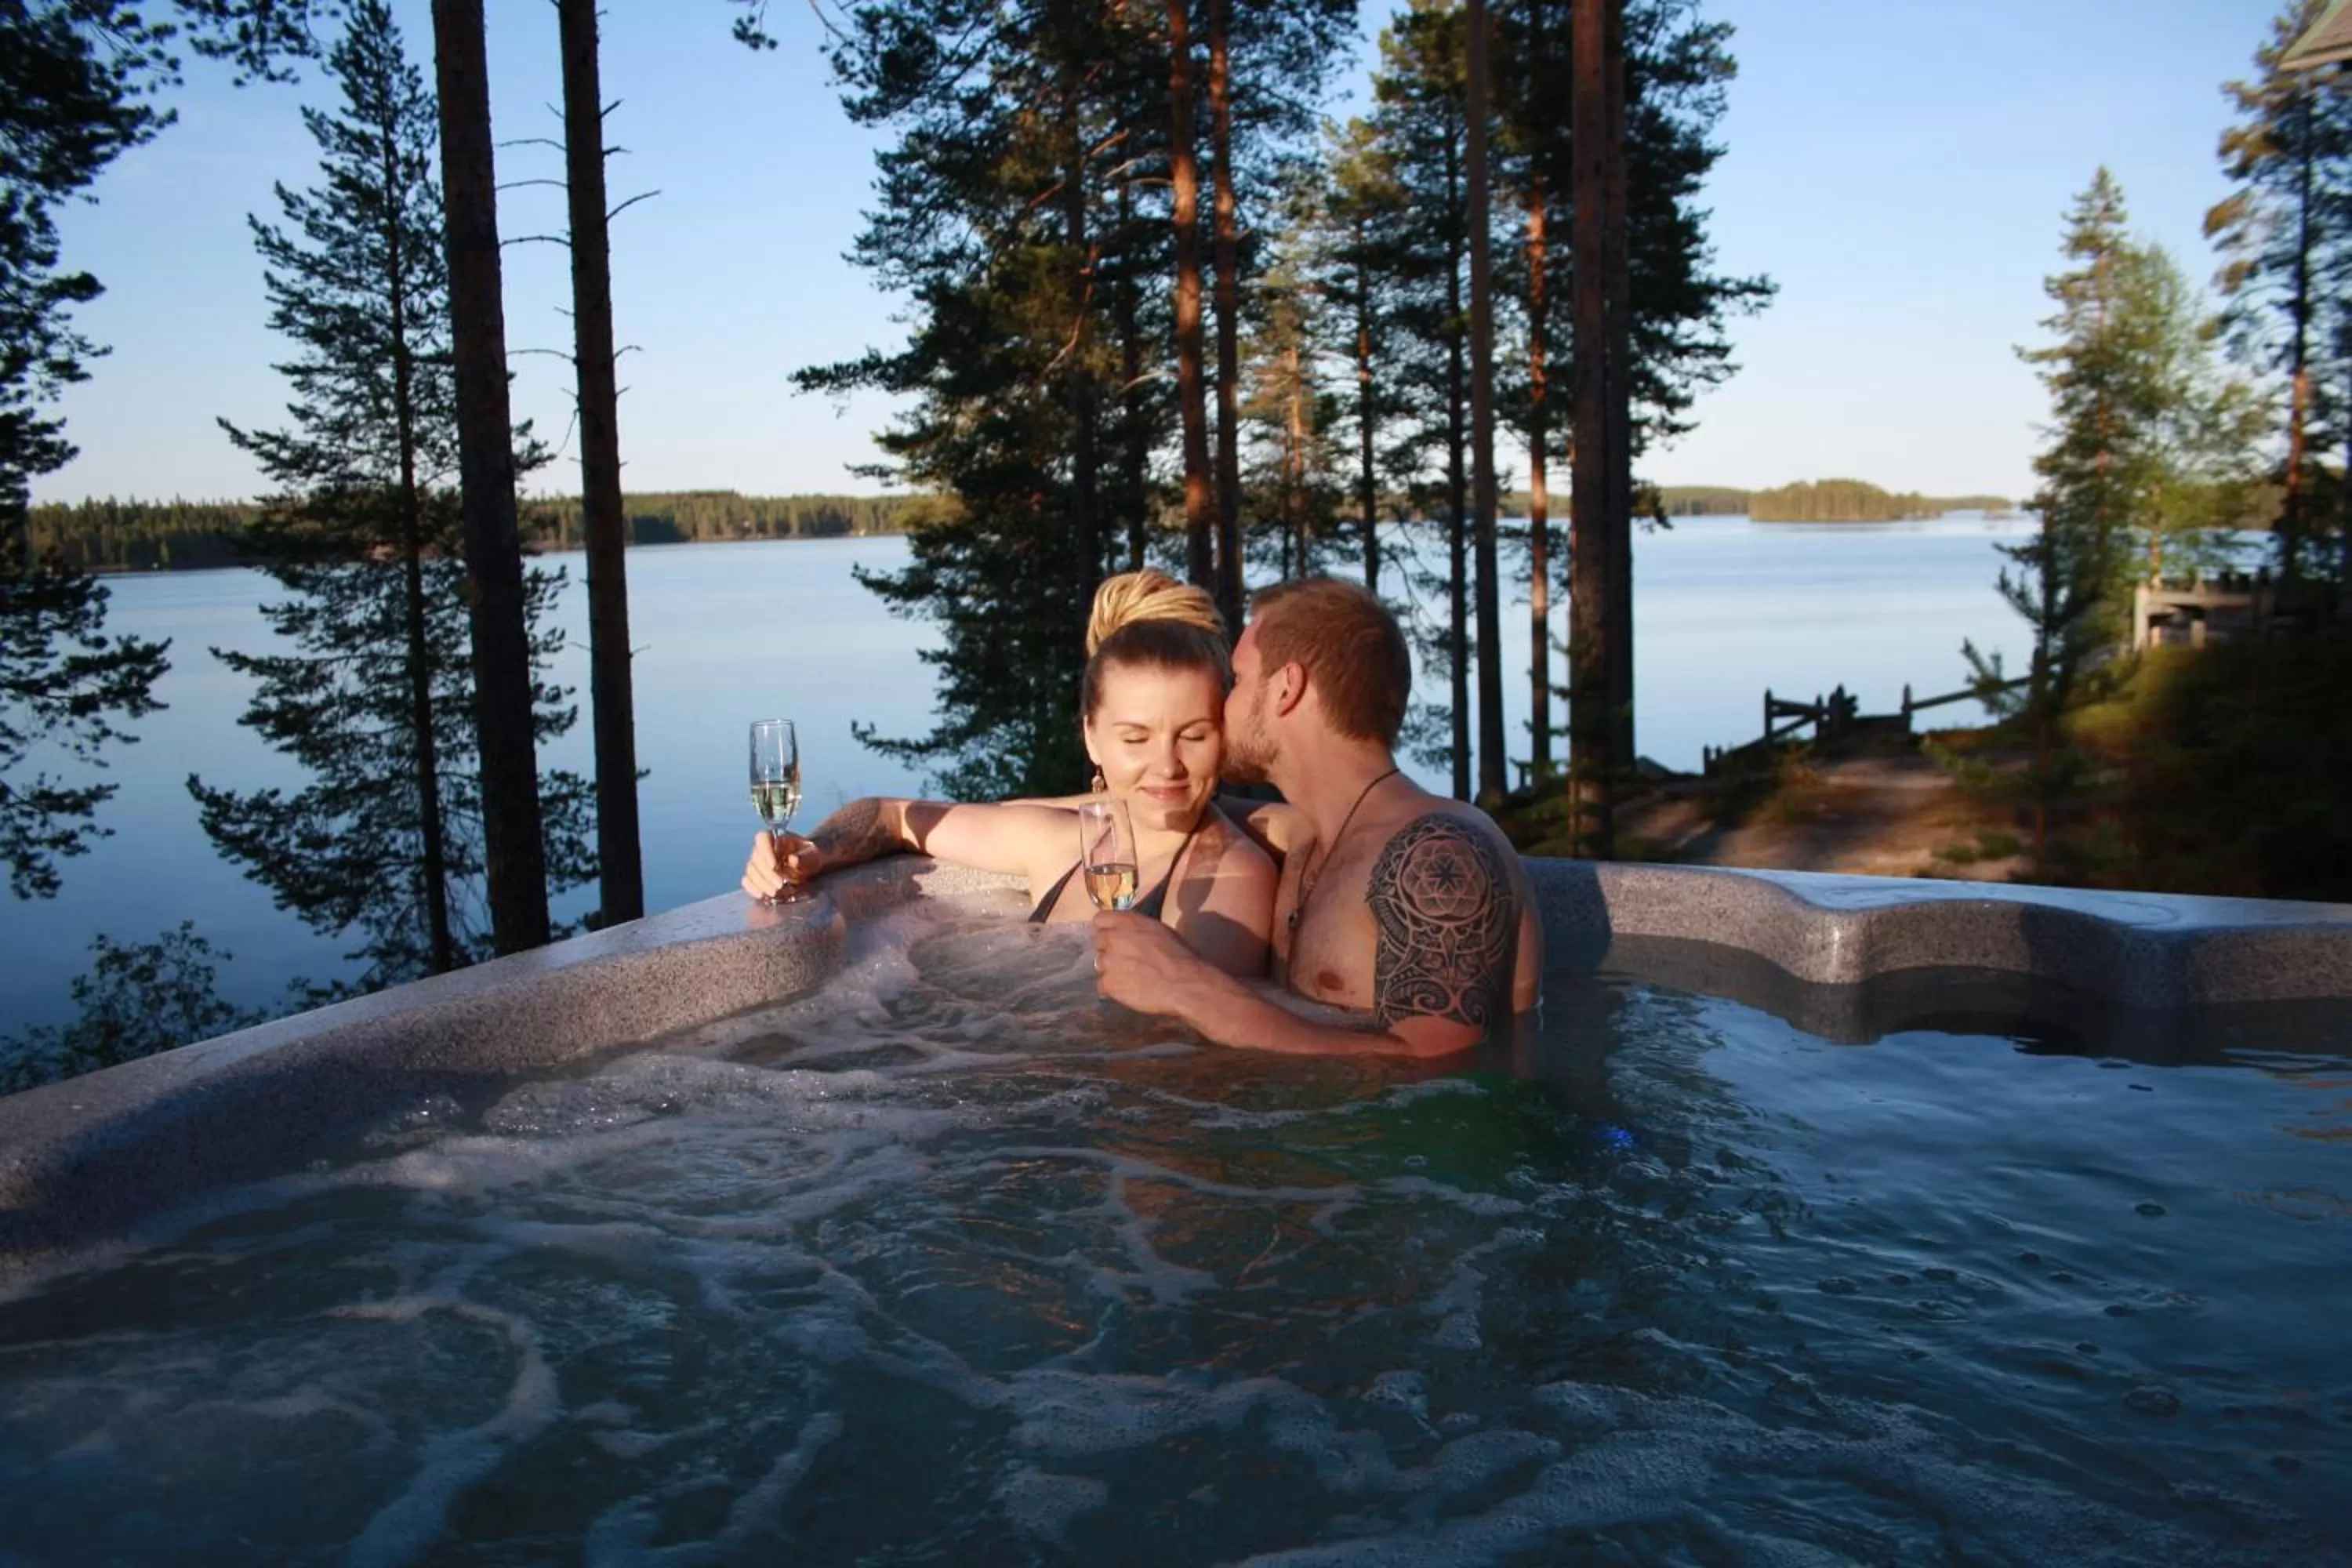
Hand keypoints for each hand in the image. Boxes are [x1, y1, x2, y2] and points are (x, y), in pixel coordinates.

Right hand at [741, 830, 822, 899]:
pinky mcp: (755, 876)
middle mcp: (763, 848)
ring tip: (775, 892)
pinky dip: (752, 888)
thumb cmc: (811, 856)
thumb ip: (806, 857)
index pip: (763, 838)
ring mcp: (757, 862)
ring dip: (761, 883)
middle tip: (780, 885)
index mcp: (777, 837)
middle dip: (767, 873)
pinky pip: (747, 881)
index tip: (774, 866)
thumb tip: (793, 859)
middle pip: (756, 857)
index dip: (765, 851)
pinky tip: (762, 895)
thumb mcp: (814, 855)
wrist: (810, 866)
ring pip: (751, 870)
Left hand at [1092, 910, 1208, 1016]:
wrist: (1184, 983)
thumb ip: (1138, 930)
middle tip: (1125, 960)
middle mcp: (1113, 938)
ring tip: (1129, 978)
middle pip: (1098, 942)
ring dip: (1111, 970)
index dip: (1106, 929)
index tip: (1114, 937)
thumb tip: (1130, 935)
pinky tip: (1128, 991)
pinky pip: (1102, 985)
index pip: (1100, 919)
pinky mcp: (1108, 983)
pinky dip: (1113, 989)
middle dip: (1109, 950)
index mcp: (1127, 922)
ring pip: (1100, 965)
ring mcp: (1108, 961)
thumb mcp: (1159, 931)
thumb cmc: (1180, 955)